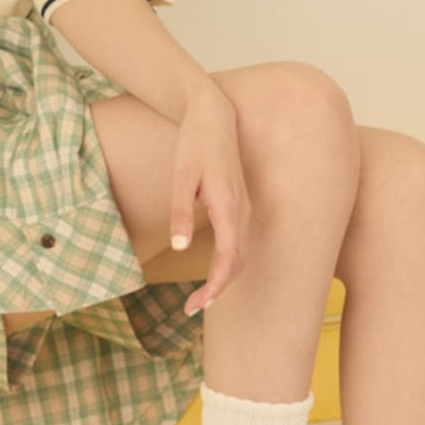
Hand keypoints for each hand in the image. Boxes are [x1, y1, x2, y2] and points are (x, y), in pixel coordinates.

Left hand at [169, 102, 249, 316]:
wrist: (212, 115)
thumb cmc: (194, 143)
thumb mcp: (180, 175)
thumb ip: (180, 211)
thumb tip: (179, 248)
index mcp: (229, 207)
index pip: (228, 259)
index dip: (215, 287)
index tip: (196, 306)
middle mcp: (243, 211)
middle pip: (237, 263)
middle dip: (216, 290)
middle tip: (190, 309)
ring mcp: (245, 208)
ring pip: (240, 254)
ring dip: (223, 278)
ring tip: (198, 297)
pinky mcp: (240, 204)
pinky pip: (239, 242)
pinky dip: (227, 262)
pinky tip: (210, 270)